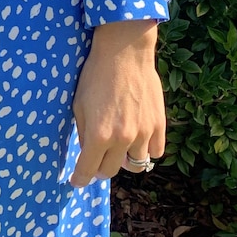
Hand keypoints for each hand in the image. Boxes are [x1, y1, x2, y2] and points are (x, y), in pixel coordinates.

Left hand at [70, 20, 164, 187]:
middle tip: (96, 161)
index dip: (80, 179)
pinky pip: (155, 152)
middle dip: (100, 169)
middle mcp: (122, 139)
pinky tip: (138, 140)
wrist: (124, 54)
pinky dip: (146, 150)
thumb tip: (87, 152)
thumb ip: (84, 132)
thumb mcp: (79, 104)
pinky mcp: (159, 125)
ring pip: (135, 165)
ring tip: (118, 147)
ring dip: (124, 159)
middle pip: (111, 170)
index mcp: (99, 134)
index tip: (77, 182)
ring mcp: (143, 133)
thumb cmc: (95, 75)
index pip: (88, 169)